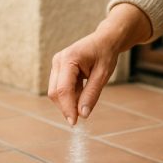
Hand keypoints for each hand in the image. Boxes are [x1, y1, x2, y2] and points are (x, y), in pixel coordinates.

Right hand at [48, 3, 152, 125]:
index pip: (63, 89)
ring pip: (56, 91)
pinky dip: (71, 95)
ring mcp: (57, 64)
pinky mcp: (59, 68)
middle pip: (55, 92)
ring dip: (70, 101)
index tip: (74, 123)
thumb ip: (92, 94)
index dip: (67, 108)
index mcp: (69, 58)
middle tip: (82, 116)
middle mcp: (58, 60)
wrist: (106, 39)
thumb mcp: (103, 75)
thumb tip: (83, 114)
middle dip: (67, 106)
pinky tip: (83, 91)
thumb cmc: (106, 53)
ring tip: (87, 96)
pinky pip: (61, 87)